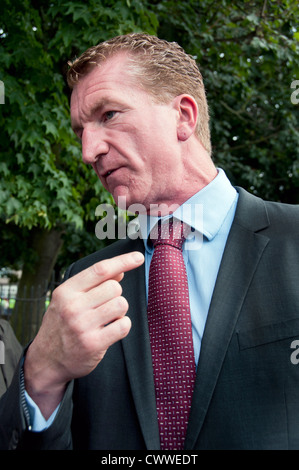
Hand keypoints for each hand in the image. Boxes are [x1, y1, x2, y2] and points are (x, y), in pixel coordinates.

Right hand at [24, 251, 143, 418]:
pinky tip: (109, 331)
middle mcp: (73, 306)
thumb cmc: (61, 325)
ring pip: (121, 305)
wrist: (46, 360)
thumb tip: (119, 272)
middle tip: (104, 307)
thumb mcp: (68, 300)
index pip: (100, 270)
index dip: (122, 261)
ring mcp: (83, 326)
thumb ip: (93, 285)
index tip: (138, 257)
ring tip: (106, 319)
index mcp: (66, 291)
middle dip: (115, 296)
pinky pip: (124, 325)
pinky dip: (122, 326)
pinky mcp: (93, 344)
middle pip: (114, 288)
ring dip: (119, 312)